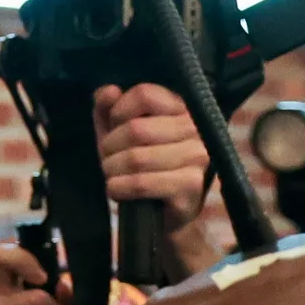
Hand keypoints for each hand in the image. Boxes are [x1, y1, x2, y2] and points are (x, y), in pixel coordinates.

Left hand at [95, 84, 207, 230]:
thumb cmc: (142, 165)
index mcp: (180, 107)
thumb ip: (108, 107)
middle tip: (107, 159)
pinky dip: (120, 187)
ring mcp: (197, 156)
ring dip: (112, 169)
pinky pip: (142, 183)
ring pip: (137, 158)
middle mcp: (195, 128)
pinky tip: (117, 190)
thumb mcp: (118, 131)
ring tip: (112, 175)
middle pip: (136, 129)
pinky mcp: (191, 185)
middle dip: (110, 147)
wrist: (164, 212)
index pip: (145, 94)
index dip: (119, 111)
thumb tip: (109, 91)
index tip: (114, 127)